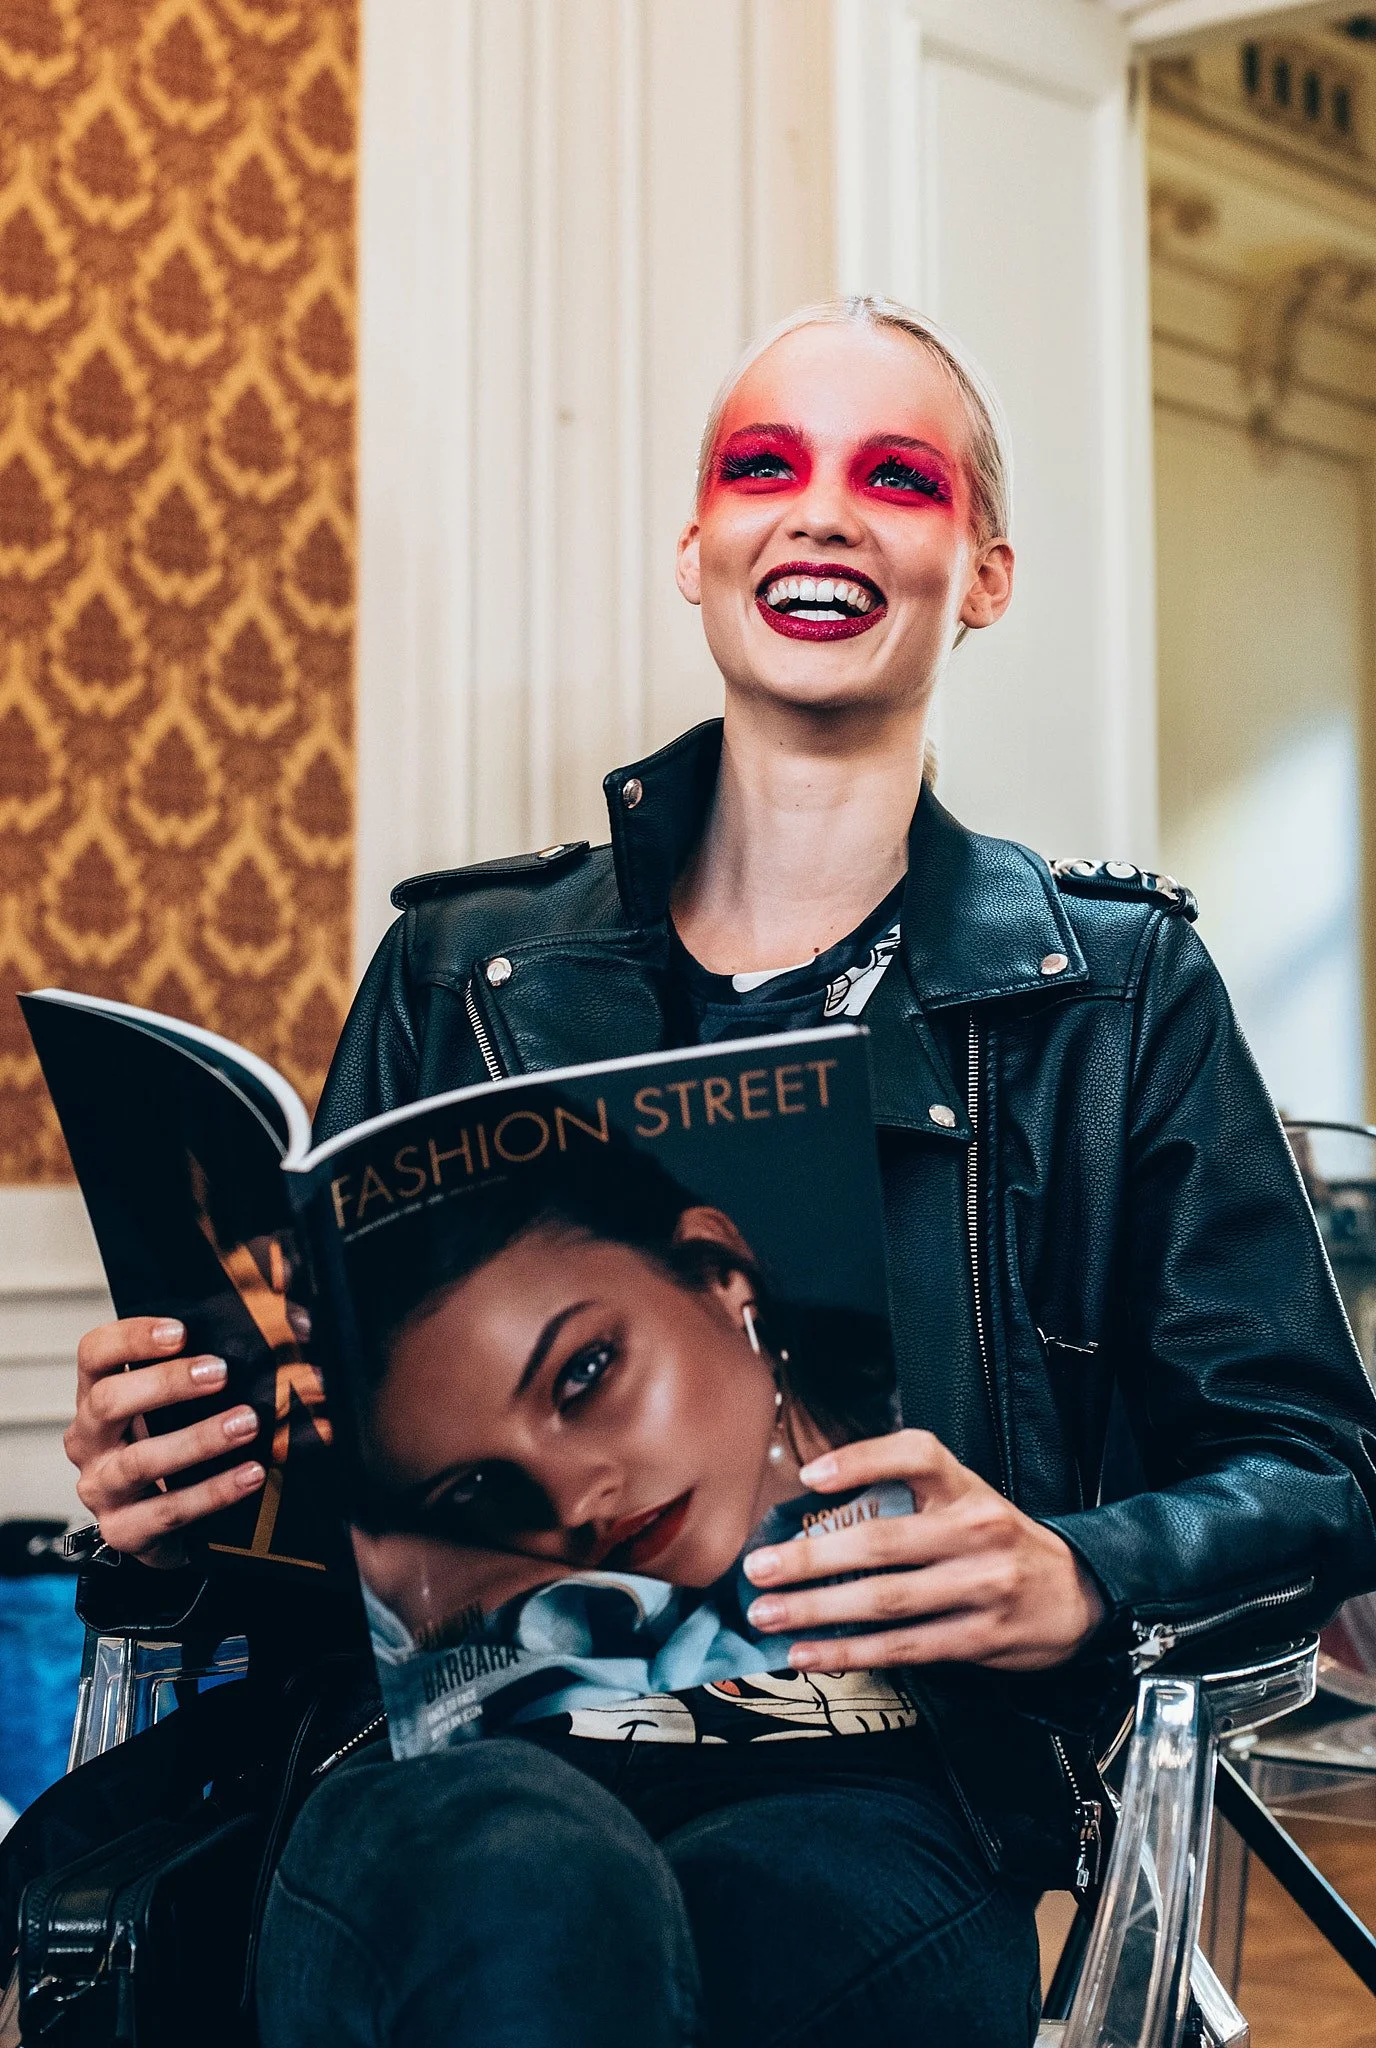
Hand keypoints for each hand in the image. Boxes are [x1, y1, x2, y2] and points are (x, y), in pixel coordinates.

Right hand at [65, 1317, 265, 1568]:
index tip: (181, 1330)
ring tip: (247, 1424)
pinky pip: (168, 1511)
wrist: (162, 1521)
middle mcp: (89, 1439)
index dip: (132, 1337)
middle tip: (220, 1373)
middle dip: (167, 1384)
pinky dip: (214, 1492)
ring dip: (199, 1439)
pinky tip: (251, 1474)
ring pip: (141, 1461)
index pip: (95, 1353)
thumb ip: (223, 1354)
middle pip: (110, 1401)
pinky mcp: (125, 1530)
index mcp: (97, 1395)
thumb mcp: (182, 1400)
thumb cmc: (172, 1441)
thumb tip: (295, 1312)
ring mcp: (102, 1487)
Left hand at [742, 1428, 1103, 1671]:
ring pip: (886, 1601)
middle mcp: (974, 1531)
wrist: (1078, 1593)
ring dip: (818, 1610)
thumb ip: (906, 1502)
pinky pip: (903, 1648)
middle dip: (812, 1558)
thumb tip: (814, 1516)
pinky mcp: (979, 1638)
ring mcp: (980, 1587)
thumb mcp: (966, 1502)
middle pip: (883, 1542)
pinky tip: (809, 1654)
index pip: (917, 1455)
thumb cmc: (998, 1542)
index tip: (811, 1476)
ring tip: (769, 1615)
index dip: (862, 1460)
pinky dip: (849, 1653)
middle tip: (759, 1567)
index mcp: (966, 1488)